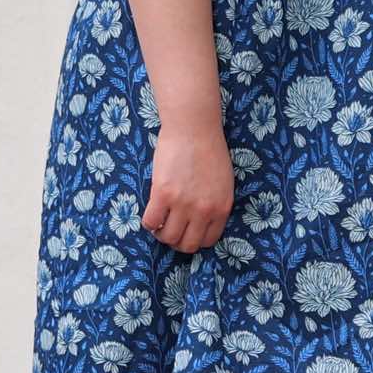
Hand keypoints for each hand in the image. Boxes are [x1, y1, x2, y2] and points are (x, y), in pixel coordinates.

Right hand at [141, 115, 235, 253]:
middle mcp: (204, 210)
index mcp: (221, 208)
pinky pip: (150, 222)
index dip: (194, 239)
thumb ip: (214, 204)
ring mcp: (183, 203)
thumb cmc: (209, 150)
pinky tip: (151, 211)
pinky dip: (148, 222)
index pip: (208, 241)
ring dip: (161, 233)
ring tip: (159, 221)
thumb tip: (201, 222)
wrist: (194, 128)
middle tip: (169, 229)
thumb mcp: (223, 183)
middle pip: (187, 244)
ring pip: (167, 237)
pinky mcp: (163, 194)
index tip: (186, 232)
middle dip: (177, 241)